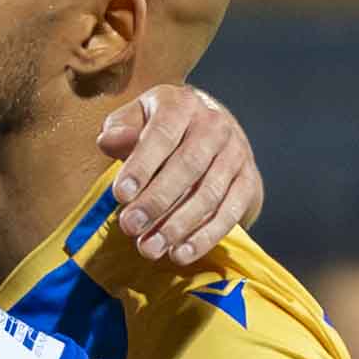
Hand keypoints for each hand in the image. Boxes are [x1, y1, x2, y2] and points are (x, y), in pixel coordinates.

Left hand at [95, 83, 265, 267]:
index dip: (142, 164)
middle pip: (188, 165)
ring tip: (149, 248)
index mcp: (183, 105)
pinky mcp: (248, 181)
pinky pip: (230, 212)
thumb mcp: (137, 120)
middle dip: (157, 200)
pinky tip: (181, 254)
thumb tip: (109, 141)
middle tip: (130, 227)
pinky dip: (205, 236)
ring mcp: (236, 153)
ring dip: (178, 225)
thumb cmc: (162, 130)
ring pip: (209, 193)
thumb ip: (120, 130)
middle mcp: (215, 125)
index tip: (121, 194)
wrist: (210, 130)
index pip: (163, 133)